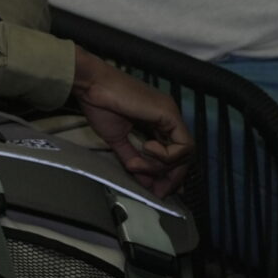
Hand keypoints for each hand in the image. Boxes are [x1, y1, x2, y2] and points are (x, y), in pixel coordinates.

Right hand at [69, 50, 191, 197]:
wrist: (92, 86)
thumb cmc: (100, 106)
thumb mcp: (118, 140)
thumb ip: (133, 159)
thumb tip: (146, 183)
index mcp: (158, 122)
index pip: (175, 154)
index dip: (169, 175)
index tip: (157, 191)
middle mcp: (169, 118)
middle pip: (185, 156)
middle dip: (172, 178)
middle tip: (157, 191)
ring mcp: (171, 115)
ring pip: (185, 153)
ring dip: (162, 167)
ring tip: (139, 164)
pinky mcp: (170, 114)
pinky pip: (182, 145)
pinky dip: (166, 155)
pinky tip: (146, 148)